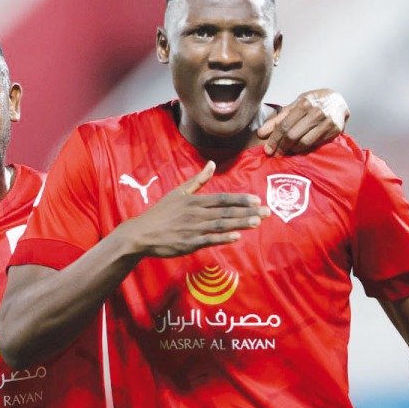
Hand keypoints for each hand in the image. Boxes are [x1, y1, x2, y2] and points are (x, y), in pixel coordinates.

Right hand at [124, 162, 268, 257]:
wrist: (141, 233)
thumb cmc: (161, 213)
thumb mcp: (178, 192)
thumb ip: (198, 180)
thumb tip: (212, 164)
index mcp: (194, 201)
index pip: (222, 198)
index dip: (240, 199)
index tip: (256, 199)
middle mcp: (196, 214)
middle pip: (226, 211)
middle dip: (248, 211)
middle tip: (267, 212)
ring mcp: (193, 229)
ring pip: (221, 224)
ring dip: (240, 223)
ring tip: (257, 222)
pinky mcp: (189, 243)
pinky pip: (209, 240)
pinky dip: (223, 237)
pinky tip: (236, 236)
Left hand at [258, 89, 349, 155]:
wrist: (338, 101)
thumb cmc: (314, 102)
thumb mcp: (295, 105)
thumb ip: (278, 119)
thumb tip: (261, 133)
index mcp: (304, 104)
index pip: (284, 125)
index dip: (274, 139)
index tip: (268, 149)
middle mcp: (316, 113)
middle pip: (293, 136)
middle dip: (281, 147)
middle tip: (275, 154)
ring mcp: (326, 123)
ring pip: (304, 143)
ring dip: (293, 150)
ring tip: (287, 151)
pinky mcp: (334, 131)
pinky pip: (315, 145)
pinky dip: (305, 149)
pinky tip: (300, 149)